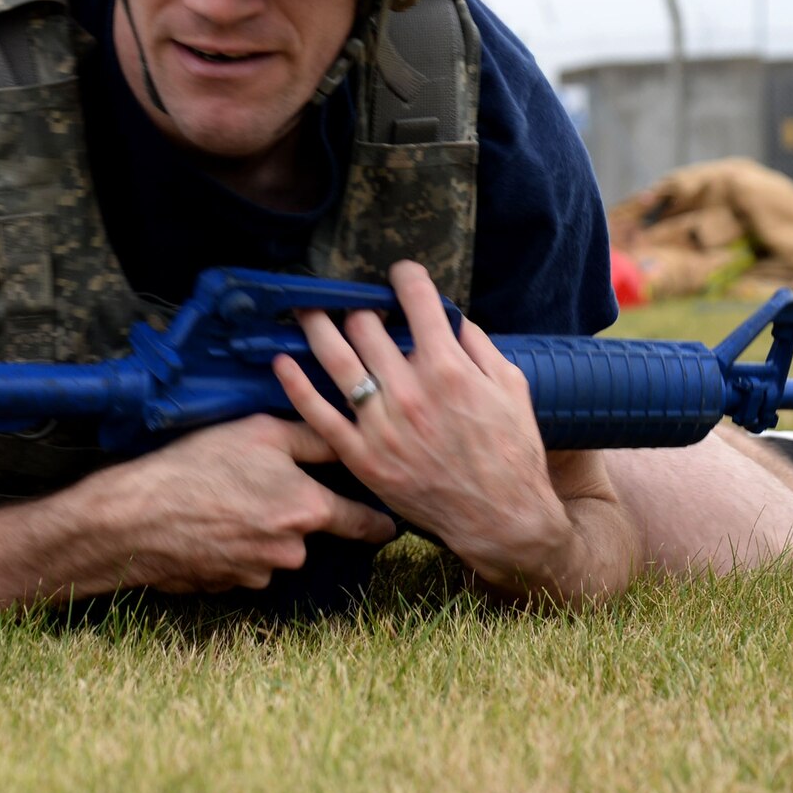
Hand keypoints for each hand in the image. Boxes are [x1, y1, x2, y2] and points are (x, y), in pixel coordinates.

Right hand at [82, 413, 395, 593]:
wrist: (138, 517)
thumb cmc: (200, 466)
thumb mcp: (262, 432)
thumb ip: (314, 438)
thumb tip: (348, 436)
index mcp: (308, 510)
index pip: (363, 523)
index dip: (379, 522)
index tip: (392, 525)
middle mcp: (292, 550)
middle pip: (310, 531)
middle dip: (295, 512)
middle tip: (260, 486)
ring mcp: (259, 573)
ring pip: (276, 548)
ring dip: (261, 529)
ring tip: (224, 498)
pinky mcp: (229, 586)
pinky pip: (245, 563)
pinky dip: (234, 545)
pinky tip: (208, 521)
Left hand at [273, 261, 575, 584]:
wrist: (500, 518)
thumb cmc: (511, 451)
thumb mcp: (511, 387)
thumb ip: (478, 346)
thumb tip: (451, 318)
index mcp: (449, 367)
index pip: (417, 299)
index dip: (406, 276)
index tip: (400, 274)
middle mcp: (410, 390)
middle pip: (366, 325)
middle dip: (361, 306)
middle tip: (359, 306)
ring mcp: (382, 425)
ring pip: (336, 359)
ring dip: (316, 326)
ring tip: (305, 310)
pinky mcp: (363, 457)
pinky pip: (319, 415)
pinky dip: (296, 385)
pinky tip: (282, 362)